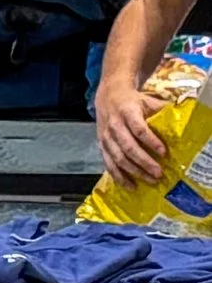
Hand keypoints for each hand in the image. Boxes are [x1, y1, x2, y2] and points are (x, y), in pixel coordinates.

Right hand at [95, 72, 168, 188]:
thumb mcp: (147, 100)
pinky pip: (109, 164)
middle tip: (159, 173)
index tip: (164, 152)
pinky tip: (131, 185)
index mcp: (127, 112)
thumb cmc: (132, 101)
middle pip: (128, 147)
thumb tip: (181, 120)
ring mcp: (106, 138)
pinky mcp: (102, 147)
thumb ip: (162, 110)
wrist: (108, 98)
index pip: (139, 129)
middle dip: (144, 162)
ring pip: (118, 158)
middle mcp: (114, 126)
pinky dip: (119, 176)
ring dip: (134, 171)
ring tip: (150, 180)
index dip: (151, 142)